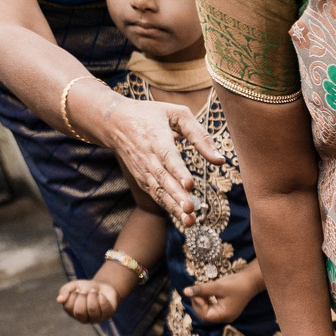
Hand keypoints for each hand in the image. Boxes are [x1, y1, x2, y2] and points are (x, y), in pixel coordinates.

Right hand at [57, 278, 117, 324]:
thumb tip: (59, 300)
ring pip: (92, 310)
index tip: (77, 290)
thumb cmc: (85, 288)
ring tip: (93, 291)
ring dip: (92, 296)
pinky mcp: (107, 315)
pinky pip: (104, 307)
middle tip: (85, 291)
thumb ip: (64, 291)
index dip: (72, 295)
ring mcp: (96, 318)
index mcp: (72, 312)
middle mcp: (83, 318)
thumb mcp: (73, 285)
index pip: (68, 307)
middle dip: (82, 297)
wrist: (102, 286)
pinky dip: (102, 297)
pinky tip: (101, 295)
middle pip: (80, 312)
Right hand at [100, 92, 219, 226]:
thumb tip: (220, 160)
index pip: (168, 157)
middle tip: (190, 209)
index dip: (179, 172)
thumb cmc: (151, 115)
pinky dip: (167, 206)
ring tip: (189, 221)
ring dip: (174, 207)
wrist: (115, 121)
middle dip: (177, 196)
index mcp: (157, 138)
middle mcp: (148, 157)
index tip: (190, 185)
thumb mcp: (177, 114)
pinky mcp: (142, 178)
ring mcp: (143, 170)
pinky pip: (156, 194)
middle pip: (163, 179)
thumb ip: (199, 135)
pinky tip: (181, 218)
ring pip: (159, 191)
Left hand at [184, 268, 261, 325]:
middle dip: (199, 303)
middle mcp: (224, 317)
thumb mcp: (217, 286)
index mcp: (224, 315)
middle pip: (205, 315)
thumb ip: (201, 289)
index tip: (197, 293)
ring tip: (203, 290)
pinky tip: (208, 292)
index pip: (205, 316)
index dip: (198, 305)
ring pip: (206, 311)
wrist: (250, 281)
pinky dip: (206, 300)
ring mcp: (224, 313)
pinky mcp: (224, 308)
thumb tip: (185, 291)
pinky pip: (211, 307)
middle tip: (198, 291)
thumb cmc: (236, 284)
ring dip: (202, 301)